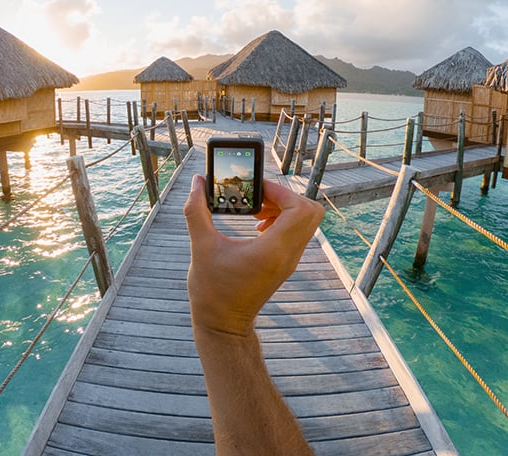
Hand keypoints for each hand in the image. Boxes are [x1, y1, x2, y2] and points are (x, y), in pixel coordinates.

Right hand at [184, 174, 324, 335]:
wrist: (223, 325)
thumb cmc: (211, 291)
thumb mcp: (201, 247)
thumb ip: (196, 211)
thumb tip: (197, 182)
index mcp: (272, 251)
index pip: (300, 209)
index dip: (281, 192)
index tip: (256, 190)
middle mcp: (288, 255)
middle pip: (311, 212)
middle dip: (287, 197)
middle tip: (259, 197)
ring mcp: (290, 261)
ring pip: (306, 222)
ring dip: (285, 208)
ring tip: (256, 209)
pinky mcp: (286, 263)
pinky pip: (297, 233)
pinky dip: (283, 221)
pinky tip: (257, 225)